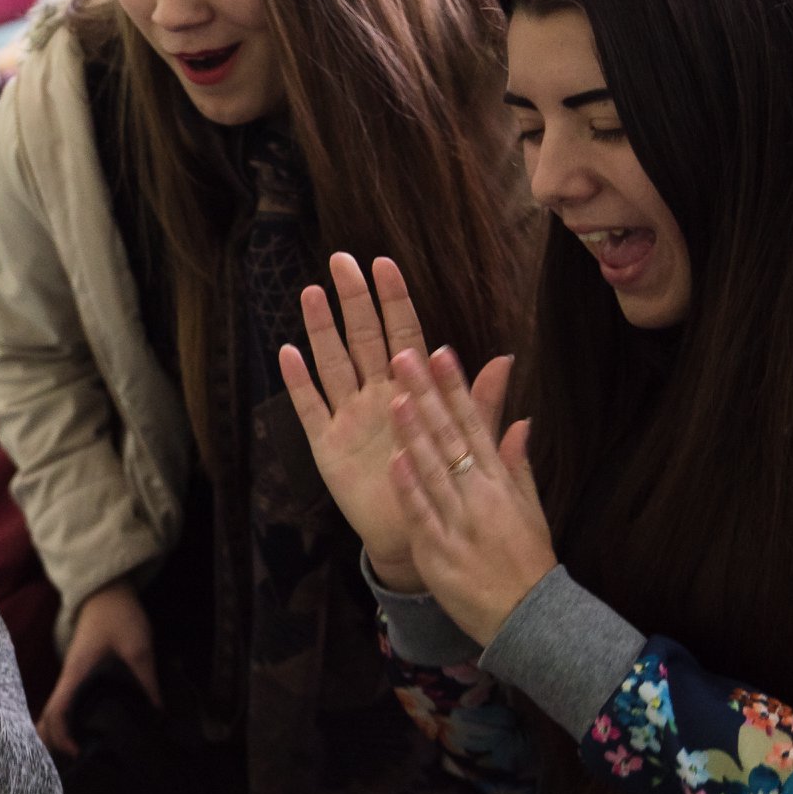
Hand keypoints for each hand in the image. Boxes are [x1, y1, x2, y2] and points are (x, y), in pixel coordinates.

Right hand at [35, 580, 159, 757]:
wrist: (107, 590)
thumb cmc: (119, 616)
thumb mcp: (139, 649)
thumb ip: (148, 683)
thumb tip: (159, 716)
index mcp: (76, 673)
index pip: (57, 710)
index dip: (61, 736)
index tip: (78, 754)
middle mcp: (68, 677)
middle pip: (48, 715)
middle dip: (52, 741)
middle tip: (74, 763)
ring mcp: (71, 675)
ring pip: (55, 710)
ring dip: (59, 732)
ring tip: (78, 754)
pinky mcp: (79, 673)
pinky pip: (67, 703)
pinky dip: (68, 720)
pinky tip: (85, 731)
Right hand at [278, 254, 508, 592]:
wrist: (415, 532)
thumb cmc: (440, 481)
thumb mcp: (465, 440)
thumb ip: (478, 400)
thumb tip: (505, 359)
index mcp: (410, 388)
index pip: (402, 333)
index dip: (393, 300)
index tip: (384, 264)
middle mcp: (375, 394)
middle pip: (361, 338)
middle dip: (352, 299)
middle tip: (341, 260)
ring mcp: (348, 416)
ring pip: (332, 363)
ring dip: (320, 329)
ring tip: (310, 293)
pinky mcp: (327, 444)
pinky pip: (310, 407)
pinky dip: (298, 382)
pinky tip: (287, 353)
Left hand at [387, 348, 557, 647]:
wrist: (528, 617)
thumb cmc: (526, 560)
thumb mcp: (529, 507)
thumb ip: (516, 463)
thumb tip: (521, 421)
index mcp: (500, 481)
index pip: (475, 424)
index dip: (456, 388)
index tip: (440, 352)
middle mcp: (480, 495)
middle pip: (450, 437)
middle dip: (427, 396)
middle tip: (405, 356)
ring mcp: (460, 522)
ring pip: (434, 471)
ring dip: (414, 433)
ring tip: (396, 397)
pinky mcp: (440, 550)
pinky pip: (423, 515)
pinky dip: (410, 488)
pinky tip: (395, 460)